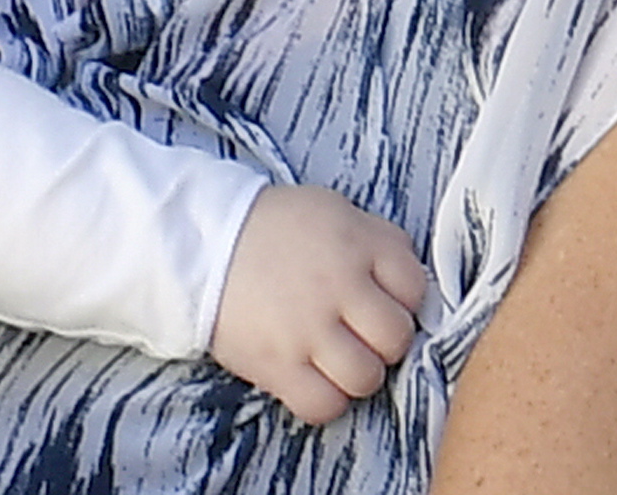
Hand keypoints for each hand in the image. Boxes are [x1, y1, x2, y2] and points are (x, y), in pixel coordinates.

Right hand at [207, 184, 428, 423]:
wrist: (202, 241)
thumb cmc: (273, 225)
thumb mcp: (333, 211)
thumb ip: (376, 241)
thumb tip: (410, 282)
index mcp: (357, 244)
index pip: (415, 288)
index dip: (405, 300)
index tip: (383, 301)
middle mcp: (339, 288)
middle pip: (396, 338)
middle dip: (385, 341)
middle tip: (362, 334)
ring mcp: (308, 330)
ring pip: (366, 377)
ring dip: (358, 373)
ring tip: (338, 358)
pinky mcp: (277, 366)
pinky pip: (324, 405)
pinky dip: (326, 400)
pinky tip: (314, 379)